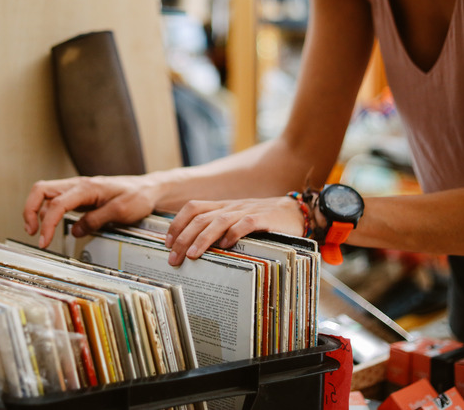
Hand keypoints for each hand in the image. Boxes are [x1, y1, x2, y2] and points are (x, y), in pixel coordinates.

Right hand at [23, 175, 158, 247]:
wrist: (149, 189)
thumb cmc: (138, 197)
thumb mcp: (121, 211)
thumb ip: (96, 220)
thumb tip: (75, 231)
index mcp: (86, 187)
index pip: (56, 204)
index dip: (46, 224)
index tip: (44, 241)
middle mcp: (78, 185)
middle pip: (41, 190)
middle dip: (30, 211)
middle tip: (32, 233)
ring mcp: (78, 190)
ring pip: (46, 195)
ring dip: (38, 212)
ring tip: (41, 233)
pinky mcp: (80, 196)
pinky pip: (57, 201)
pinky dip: (49, 213)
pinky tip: (53, 226)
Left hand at [164, 196, 305, 265]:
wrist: (296, 212)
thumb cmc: (264, 222)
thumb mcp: (237, 222)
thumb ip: (220, 230)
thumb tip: (193, 249)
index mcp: (223, 207)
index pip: (193, 208)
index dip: (177, 223)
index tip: (167, 242)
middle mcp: (231, 207)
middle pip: (200, 218)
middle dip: (183, 238)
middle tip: (173, 258)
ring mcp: (247, 211)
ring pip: (218, 221)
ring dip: (202, 238)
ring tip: (191, 255)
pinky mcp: (264, 218)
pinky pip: (245, 224)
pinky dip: (233, 234)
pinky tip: (225, 246)